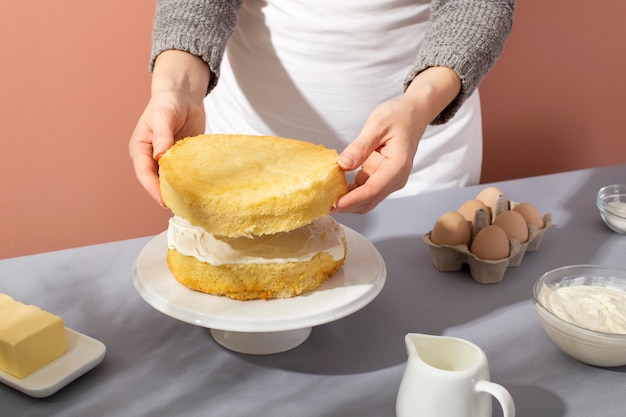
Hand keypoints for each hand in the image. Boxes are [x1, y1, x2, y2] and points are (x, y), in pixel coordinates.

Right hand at [128, 51, 209, 205]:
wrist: (183, 95)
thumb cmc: (168, 103)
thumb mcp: (163, 116)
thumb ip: (162, 135)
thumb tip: (160, 156)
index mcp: (141, 149)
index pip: (144, 174)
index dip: (153, 189)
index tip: (165, 202)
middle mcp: (152, 158)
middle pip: (157, 182)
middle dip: (167, 194)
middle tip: (182, 208)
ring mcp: (167, 160)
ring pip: (171, 181)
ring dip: (179, 191)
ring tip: (192, 204)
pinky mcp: (182, 160)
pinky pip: (185, 174)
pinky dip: (191, 182)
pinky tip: (201, 190)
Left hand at [333, 66, 460, 213]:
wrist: (412, 114)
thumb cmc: (399, 117)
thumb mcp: (377, 126)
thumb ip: (360, 147)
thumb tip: (343, 164)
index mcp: (397, 166)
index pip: (373, 190)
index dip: (352, 200)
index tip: (334, 204)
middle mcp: (395, 178)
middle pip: (369, 199)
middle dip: (347, 205)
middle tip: (323, 204)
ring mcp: (389, 179)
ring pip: (367, 199)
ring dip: (348, 202)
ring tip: (326, 198)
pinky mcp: (381, 177)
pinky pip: (365, 190)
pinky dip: (351, 193)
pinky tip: (336, 188)